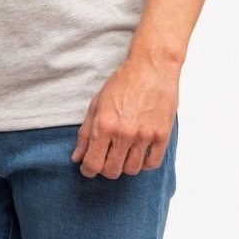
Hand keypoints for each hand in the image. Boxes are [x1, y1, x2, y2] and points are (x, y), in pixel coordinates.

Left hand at [71, 55, 178, 178]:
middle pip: (111, 171)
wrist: (152, 67)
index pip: (93, 163)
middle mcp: (124, 133)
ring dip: (124, 165)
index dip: (88, 170)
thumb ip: (85, 132)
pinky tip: (139, 152)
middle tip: (106, 158)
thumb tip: (77, 157)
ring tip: (123, 152)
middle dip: (105, 168)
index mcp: (104, 124)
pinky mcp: (162, 135)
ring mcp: (144, 135)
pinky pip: (151, 164)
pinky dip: (144, 163)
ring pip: (131, 170)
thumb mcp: (97, 103)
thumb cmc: (123, 81)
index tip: (88, 168)